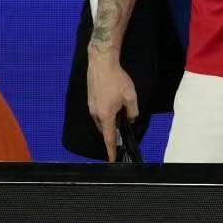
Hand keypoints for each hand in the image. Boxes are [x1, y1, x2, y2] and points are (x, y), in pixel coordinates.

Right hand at [86, 46, 139, 160]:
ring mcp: (91, 106)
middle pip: (105, 129)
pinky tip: (113, 102)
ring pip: (102, 120)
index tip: (112, 159)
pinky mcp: (90, 99)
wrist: (101, 64)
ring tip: (121, 109)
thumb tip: (131, 119)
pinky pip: (99, 111)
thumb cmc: (117, 79)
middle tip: (124, 125)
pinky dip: (106, 112)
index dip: (111, 150)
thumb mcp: (130, 96)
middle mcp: (96, 114)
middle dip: (113, 130)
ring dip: (110, 120)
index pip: (109, 138)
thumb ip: (132, 111)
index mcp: (106, 116)